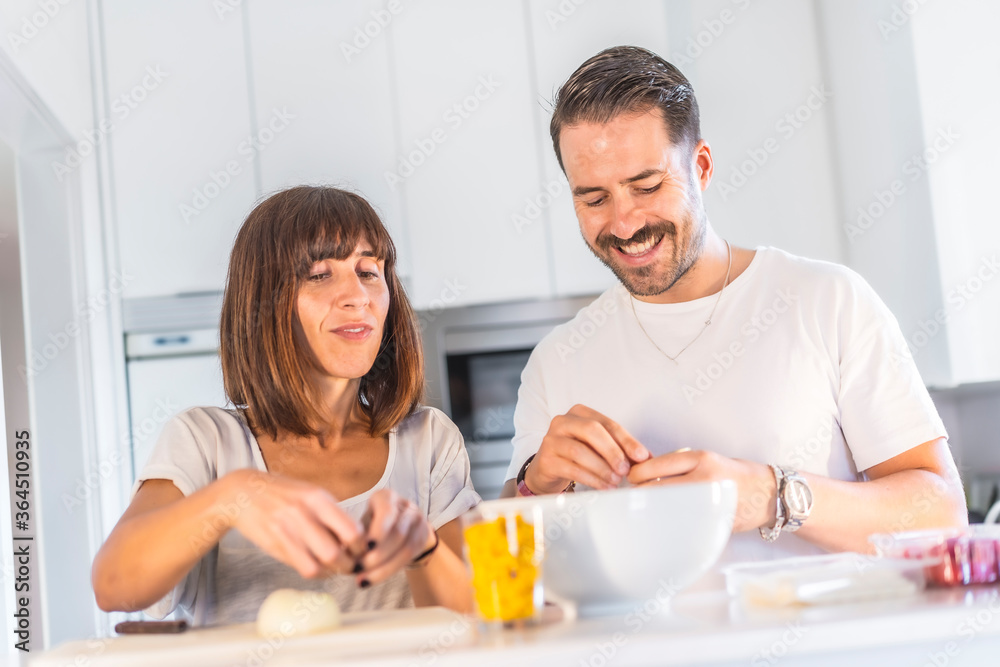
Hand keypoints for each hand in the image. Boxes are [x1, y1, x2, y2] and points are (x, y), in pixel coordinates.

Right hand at [226, 469, 365, 577]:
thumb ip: (332, 513)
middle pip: (335, 552)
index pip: (350, 529)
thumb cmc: (284, 494)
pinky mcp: (275, 544)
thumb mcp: (311, 494)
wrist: (244, 493)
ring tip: (337, 567)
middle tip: (353, 564)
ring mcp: (286, 531)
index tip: (363, 549)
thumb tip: (359, 538)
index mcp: (317, 498)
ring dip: (333, 572)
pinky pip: (303, 568)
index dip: (361, 545)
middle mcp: (302, 514)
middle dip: (349, 564)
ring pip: (319, 565)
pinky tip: (320, 567)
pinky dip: (317, 573)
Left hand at [356, 489, 434, 585]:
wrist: (400, 525)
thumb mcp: (363, 522)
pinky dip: (389, 571)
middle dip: (377, 555)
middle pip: (397, 533)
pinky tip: (372, 579)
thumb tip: (341, 554)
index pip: (387, 512)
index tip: (365, 548)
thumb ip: (356, 534)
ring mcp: (417, 522)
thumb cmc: (372, 524)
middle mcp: (406, 506)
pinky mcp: (422, 538)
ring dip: (383, 568)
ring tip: (362, 579)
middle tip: (358, 569)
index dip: (378, 531)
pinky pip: (408, 558)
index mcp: (386, 497)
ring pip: (405, 548)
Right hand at [524, 404, 651, 493]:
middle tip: (626, 470)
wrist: (548, 469)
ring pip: (580, 451)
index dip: (626, 440)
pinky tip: (603, 486)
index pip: (607, 423)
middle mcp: (563, 421)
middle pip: (592, 431)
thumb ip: (620, 448)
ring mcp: (551, 439)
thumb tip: (646, 457)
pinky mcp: (546, 459)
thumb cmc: (577, 455)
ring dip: (602, 468)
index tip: (641, 456)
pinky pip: (571, 468)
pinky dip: (591, 479)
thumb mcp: (598, 447)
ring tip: (615, 480)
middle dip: (613, 451)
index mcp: (579, 412)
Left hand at [626, 449, 776, 532]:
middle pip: (657, 487)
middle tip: (634, 496)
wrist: (770, 494)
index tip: (631, 477)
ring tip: (647, 509)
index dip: (638, 473)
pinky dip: (669, 522)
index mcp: (702, 459)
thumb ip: (681, 466)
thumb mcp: (710, 459)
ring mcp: (708, 501)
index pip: (657, 465)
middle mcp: (704, 478)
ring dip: (652, 508)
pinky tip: (664, 522)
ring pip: (666, 506)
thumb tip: (645, 474)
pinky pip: (682, 522)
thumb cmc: (736, 474)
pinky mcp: (712, 521)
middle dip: (641, 492)